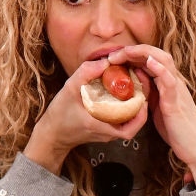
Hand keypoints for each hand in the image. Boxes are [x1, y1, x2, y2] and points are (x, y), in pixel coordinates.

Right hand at [25, 54, 148, 173]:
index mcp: (103, 127)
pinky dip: (126, 106)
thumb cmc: (59, 115)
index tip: (143, 92)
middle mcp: (109, 134)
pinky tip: (124, 92)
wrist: (52, 133)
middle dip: (142, 102)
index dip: (142, 111)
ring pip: (130, 120)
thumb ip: (86, 73)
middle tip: (142, 82)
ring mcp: (108, 133)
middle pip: (135, 121)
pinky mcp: (106, 130)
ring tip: (135, 84)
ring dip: (135, 103)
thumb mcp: (69, 90)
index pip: (132, 127)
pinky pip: (122, 119)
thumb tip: (105, 61)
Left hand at [107, 44, 195, 187]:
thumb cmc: (177, 129)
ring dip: (143, 54)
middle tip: (113, 54)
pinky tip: (149, 62)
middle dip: (133, 50)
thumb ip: (148, 94)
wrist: (195, 147)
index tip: (113, 58)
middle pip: (155, 54)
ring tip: (127, 51)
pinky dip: (160, 69)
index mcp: (167, 83)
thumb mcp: (157, 107)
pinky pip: (169, 81)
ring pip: (164, 61)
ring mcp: (176, 89)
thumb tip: (134, 82)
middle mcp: (173, 81)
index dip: (132, 54)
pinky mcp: (176, 102)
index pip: (150, 59)